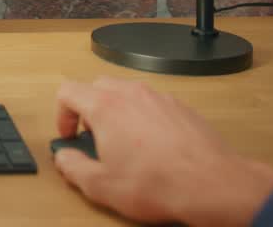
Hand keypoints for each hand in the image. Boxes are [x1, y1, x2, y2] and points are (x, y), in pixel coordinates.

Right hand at [53, 78, 272, 226]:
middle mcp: (131, 94)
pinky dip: (144, 117)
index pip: (68, 91)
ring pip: (126, 92)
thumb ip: (73, 167)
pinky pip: (152, 103)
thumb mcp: (101, 186)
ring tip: (125, 143)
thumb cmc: (158, 183)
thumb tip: (64, 158)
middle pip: (97, 86)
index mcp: (105, 107)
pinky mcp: (181, 107)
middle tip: (94, 137)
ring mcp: (159, 98)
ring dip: (118, 112)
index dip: (62, 114)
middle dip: (89, 109)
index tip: (70, 136)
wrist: (211, 185)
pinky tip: (153, 147)